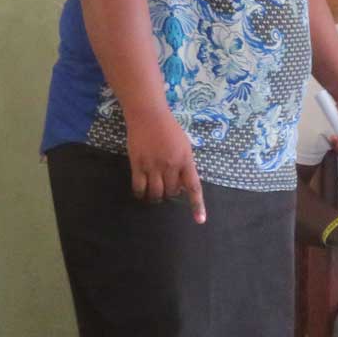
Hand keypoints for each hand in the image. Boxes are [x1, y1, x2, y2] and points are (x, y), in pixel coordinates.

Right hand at [124, 108, 205, 223]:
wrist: (148, 115)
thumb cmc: (169, 129)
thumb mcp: (184, 146)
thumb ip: (185, 165)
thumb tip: (182, 187)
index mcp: (186, 160)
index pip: (193, 187)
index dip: (197, 205)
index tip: (200, 221)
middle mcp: (170, 165)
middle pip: (172, 192)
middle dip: (171, 193)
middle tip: (167, 187)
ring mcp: (153, 166)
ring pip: (156, 193)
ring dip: (157, 196)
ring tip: (156, 192)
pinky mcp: (137, 164)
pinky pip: (139, 187)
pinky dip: (141, 193)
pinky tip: (142, 192)